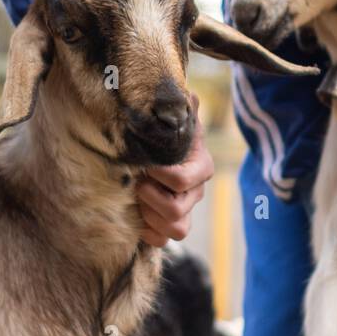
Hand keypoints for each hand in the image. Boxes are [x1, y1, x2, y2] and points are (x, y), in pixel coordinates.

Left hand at [135, 94, 213, 246]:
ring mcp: (186, 211)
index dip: (161, 176)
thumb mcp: (173, 122)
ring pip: (177, 230)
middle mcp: (196, 191)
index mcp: (200, 166)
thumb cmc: (163, 136)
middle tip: (136, 183)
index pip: (183, 180)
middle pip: (178, 211)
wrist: (153, 153)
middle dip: (151, 198)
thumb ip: (181, 110)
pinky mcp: (170, 226)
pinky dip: (148, 231)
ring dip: (150, 216)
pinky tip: (136, 213)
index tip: (146, 166)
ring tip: (136, 198)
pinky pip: (163, 240)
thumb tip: (191, 95)